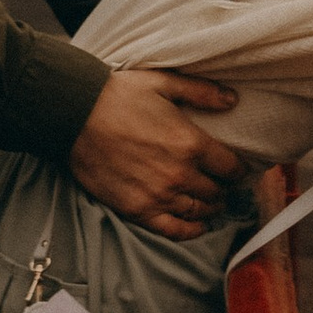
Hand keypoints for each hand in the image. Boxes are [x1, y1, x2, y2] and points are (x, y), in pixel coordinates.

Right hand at [69, 69, 242, 240]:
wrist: (75, 115)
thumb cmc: (119, 95)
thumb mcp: (163, 83)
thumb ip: (202, 92)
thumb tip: (233, 100)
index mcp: (191, 143)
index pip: (231, 167)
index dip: (238, 168)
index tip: (236, 167)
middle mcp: (180, 174)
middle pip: (217, 191)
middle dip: (223, 187)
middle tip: (221, 183)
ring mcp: (158, 196)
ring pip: (199, 211)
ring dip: (209, 207)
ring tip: (210, 201)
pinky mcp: (137, 210)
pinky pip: (174, 230)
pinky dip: (191, 230)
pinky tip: (197, 225)